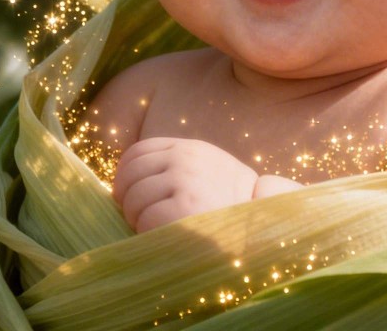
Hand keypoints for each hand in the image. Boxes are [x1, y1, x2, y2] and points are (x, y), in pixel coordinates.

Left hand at [112, 137, 258, 232]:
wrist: (261, 227)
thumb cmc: (232, 207)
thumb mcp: (209, 172)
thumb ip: (176, 167)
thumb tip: (128, 183)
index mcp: (189, 148)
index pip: (138, 152)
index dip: (125, 174)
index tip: (126, 195)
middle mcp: (184, 159)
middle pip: (131, 176)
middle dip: (128, 201)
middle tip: (140, 219)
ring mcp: (184, 181)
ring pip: (133, 199)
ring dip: (138, 220)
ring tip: (156, 230)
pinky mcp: (182, 207)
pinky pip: (144, 219)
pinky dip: (147, 233)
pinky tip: (165, 237)